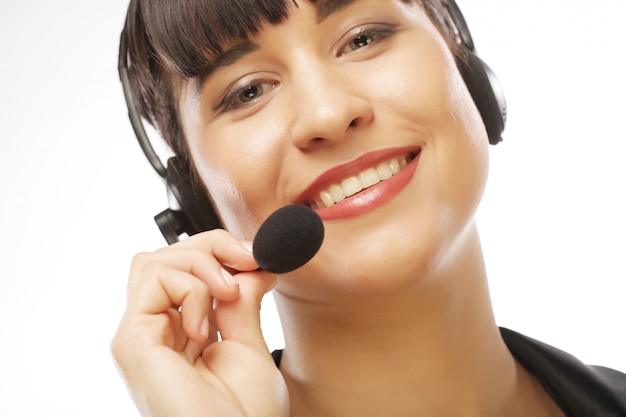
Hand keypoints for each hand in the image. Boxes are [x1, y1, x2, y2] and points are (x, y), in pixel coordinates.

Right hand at [110, 229, 288, 416]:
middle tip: (247, 263)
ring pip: (154, 261)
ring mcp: (140, 334)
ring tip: (227, 297)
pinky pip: (153, 281)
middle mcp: (155, 329)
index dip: (219, 251)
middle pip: (165, 255)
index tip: (256, 259)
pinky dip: (190, 288)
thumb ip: (242, 303)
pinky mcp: (131, 341)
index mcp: (180, 330)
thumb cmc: (243, 415)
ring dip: (200, 265)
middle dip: (211, 247)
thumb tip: (251, 266)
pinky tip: (205, 327)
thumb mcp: (249, 345)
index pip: (184, 267)